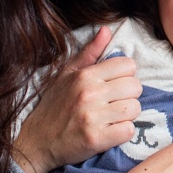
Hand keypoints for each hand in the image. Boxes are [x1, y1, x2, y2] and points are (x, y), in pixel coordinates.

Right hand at [13, 26, 141, 172]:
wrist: (36, 142)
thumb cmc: (54, 106)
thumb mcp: (66, 75)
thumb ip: (89, 53)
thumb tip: (106, 30)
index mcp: (85, 75)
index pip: (128, 66)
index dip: (125, 76)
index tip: (115, 86)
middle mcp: (90, 93)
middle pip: (135, 87)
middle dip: (128, 96)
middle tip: (114, 104)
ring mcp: (93, 117)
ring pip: (135, 109)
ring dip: (127, 115)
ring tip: (112, 118)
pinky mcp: (96, 139)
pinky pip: (128, 131)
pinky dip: (123, 133)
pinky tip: (110, 131)